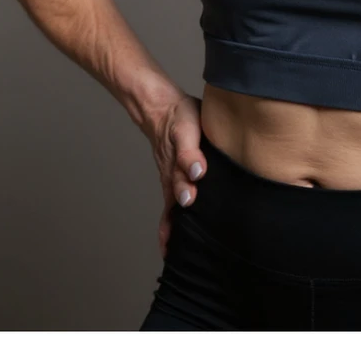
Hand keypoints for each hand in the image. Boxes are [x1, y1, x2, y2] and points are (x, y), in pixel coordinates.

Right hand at [145, 92, 206, 259]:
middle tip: (178, 254)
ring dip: (173, 227)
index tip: (186, 231)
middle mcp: (172, 177)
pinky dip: (172, 218)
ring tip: (175, 254)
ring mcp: (170, 177)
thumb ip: (191, 152)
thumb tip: (197, 173)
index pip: (182, 199)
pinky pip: (171, 200)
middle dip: (176, 230)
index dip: (185, 213)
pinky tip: (177, 232)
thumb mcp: (188, 130)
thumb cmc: (180, 117)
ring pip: (172, 206)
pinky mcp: (173, 174)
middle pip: (175, 208)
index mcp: (178, 170)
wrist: (163, 107)